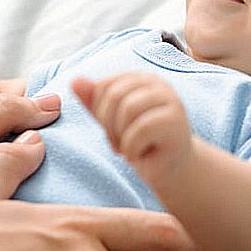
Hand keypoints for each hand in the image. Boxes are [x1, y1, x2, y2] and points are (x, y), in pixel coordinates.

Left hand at [73, 73, 194, 185]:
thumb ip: (94, 101)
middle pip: (114, 95)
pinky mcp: (176, 121)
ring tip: (128, 149)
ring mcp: (170, 100)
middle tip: (117, 145)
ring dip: (120, 137)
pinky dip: (131, 148)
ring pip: (128, 108)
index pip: (105, 86)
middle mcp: (158, 84)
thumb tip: (74, 80)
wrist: (169, 170)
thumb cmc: (140, 144)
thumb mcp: (111, 122)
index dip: (99, 113)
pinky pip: (142, 128)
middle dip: (108, 126)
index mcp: (141, 80)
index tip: (110, 132)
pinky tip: (138, 156)